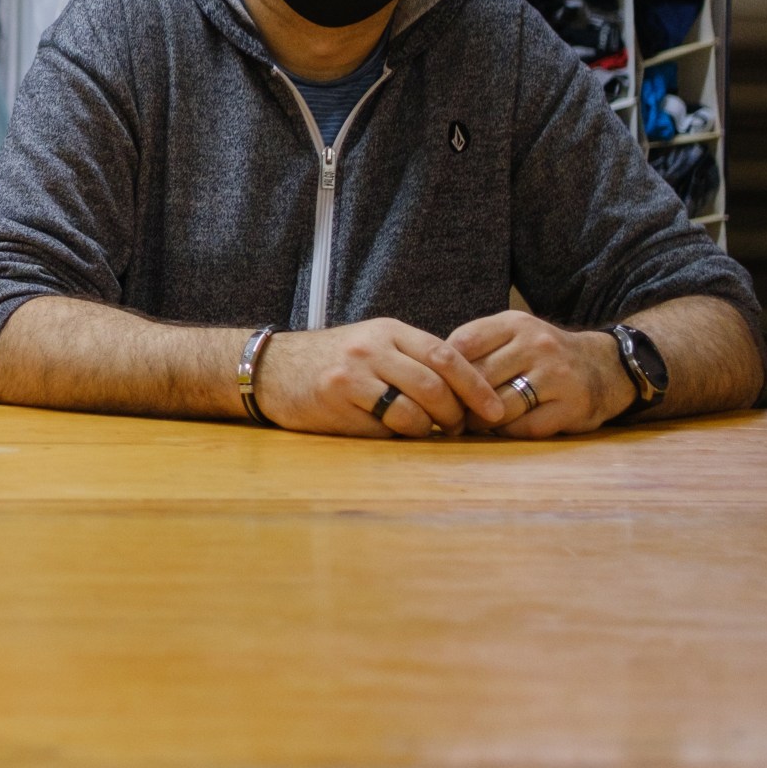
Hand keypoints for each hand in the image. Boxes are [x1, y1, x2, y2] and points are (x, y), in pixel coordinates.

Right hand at [252, 318, 507, 437]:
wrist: (272, 367)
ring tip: (427, 432)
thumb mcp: (372, 344)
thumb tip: (467, 390)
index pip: (445, 355)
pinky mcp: (336, 402)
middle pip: (434, 386)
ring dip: (428, 430)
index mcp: (388, 330)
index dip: (476, 386)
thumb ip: (413, 358)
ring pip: (412, 412)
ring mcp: (352, 376)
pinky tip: (391, 433)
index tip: (495, 410)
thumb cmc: (333, 360)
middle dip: (455, 415)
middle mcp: (371, 349)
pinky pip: (383, 429)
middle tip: (458, 428)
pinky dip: (396, 437)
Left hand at [444, 311, 632, 436]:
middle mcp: (537, 346)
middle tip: (447, 412)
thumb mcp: (512, 333)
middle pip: (478, 379)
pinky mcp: (571, 408)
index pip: (463, 344)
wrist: (605, 366)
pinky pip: (524, 428)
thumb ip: (476, 344)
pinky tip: (503, 429)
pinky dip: (508, 432)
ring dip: (480, 421)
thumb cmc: (542, 354)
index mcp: (515, 324)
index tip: (434, 384)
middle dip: (458, 400)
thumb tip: (429, 370)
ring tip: (472, 423)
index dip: (443, 369)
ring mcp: (556, 377)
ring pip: (498, 407)